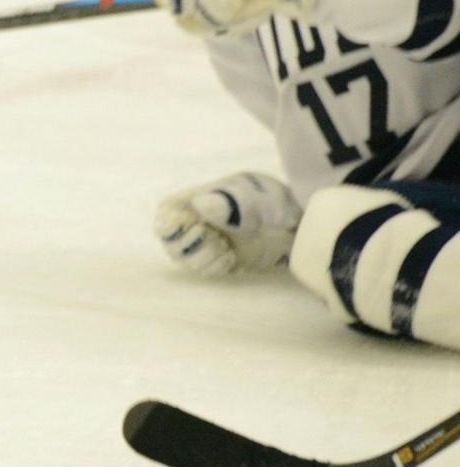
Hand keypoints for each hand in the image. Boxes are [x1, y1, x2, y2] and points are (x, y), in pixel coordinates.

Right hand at [153, 170, 301, 275]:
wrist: (301, 227)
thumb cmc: (274, 202)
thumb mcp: (254, 195)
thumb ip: (229, 202)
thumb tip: (201, 206)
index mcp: (198, 198)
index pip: (166, 213)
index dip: (170, 225)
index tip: (196, 228)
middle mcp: (196, 221)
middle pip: (170, 241)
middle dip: (190, 245)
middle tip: (214, 238)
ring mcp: (206, 242)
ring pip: (184, 260)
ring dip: (203, 258)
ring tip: (225, 249)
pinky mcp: (218, 260)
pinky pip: (203, 271)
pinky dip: (215, 268)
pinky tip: (232, 259)